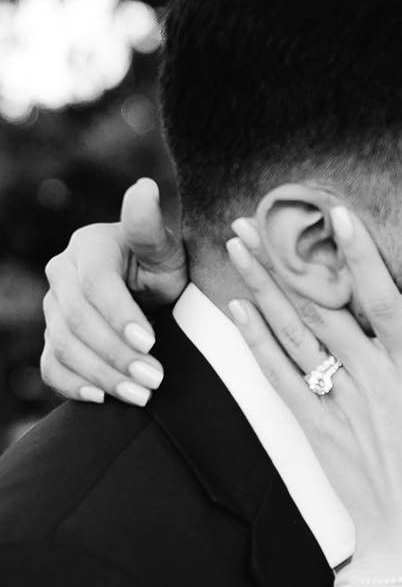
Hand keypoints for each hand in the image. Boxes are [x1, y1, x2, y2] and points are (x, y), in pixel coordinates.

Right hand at [40, 179, 187, 404]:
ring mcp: (53, 309)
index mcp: (88, 246)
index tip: (151, 343)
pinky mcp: (54, 339)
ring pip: (63, 345)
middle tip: (154, 380)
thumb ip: (150, 226)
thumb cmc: (164, 267)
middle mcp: (62, 274)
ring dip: (102, 374)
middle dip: (116, 353)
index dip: (119, 315)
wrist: (156, 294)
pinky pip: (51, 366)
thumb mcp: (166, 249)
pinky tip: (101, 398)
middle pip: (77, 319)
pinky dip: (72, 385)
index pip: (95, 283)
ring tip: (142, 395)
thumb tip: (144, 188)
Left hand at [225, 207, 401, 569]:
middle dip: (286, 260)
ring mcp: (338, 404)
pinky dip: (256, 341)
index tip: (337, 214)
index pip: (383, 299)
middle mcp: (371, 380)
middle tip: (255, 219)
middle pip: (323, 308)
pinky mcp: (315, 428)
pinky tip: (238, 308)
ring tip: (238, 246)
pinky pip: (278, 377)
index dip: (359, 254)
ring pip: (293, 334)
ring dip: (263, 287)